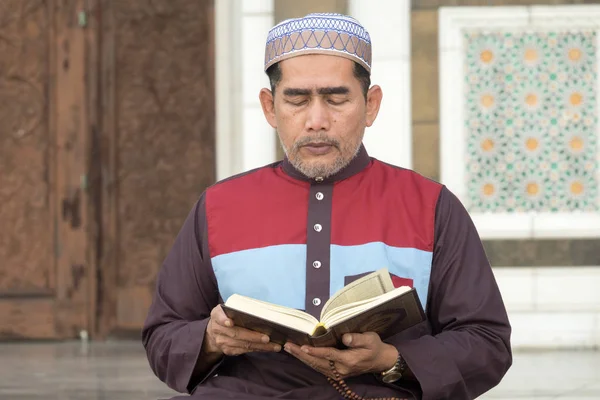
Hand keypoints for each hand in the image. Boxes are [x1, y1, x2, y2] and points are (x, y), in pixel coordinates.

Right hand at [203, 305, 281, 355]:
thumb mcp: (226, 308)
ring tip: (274, 345)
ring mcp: (222, 342)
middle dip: (253, 336)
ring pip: (243, 345)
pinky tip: (268, 348)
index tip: (230, 323)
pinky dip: (258, 349)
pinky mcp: (228, 351)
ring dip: (260, 346)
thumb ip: (237, 308)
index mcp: (217, 315)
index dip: (224, 320)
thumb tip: (259, 310)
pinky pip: (244, 351)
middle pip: (236, 334)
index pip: (219, 317)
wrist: (213, 333)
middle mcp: (217, 330)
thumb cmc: (226, 316)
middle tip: (267, 338)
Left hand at [283, 332, 397, 379]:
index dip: (315, 351)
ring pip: (316, 366)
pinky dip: (308, 361)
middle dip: (301, 354)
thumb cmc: (375, 347)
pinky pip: (319, 368)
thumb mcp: (371, 339)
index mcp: (349, 360)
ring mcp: (338, 373)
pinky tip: (301, 355)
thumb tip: (345, 337)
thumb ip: (358, 339)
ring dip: (302, 358)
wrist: (380, 361)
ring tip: (289, 349)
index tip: (302, 346)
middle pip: (317, 362)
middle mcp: (341, 369)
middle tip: (287, 346)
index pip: (328, 355)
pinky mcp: (336, 373)